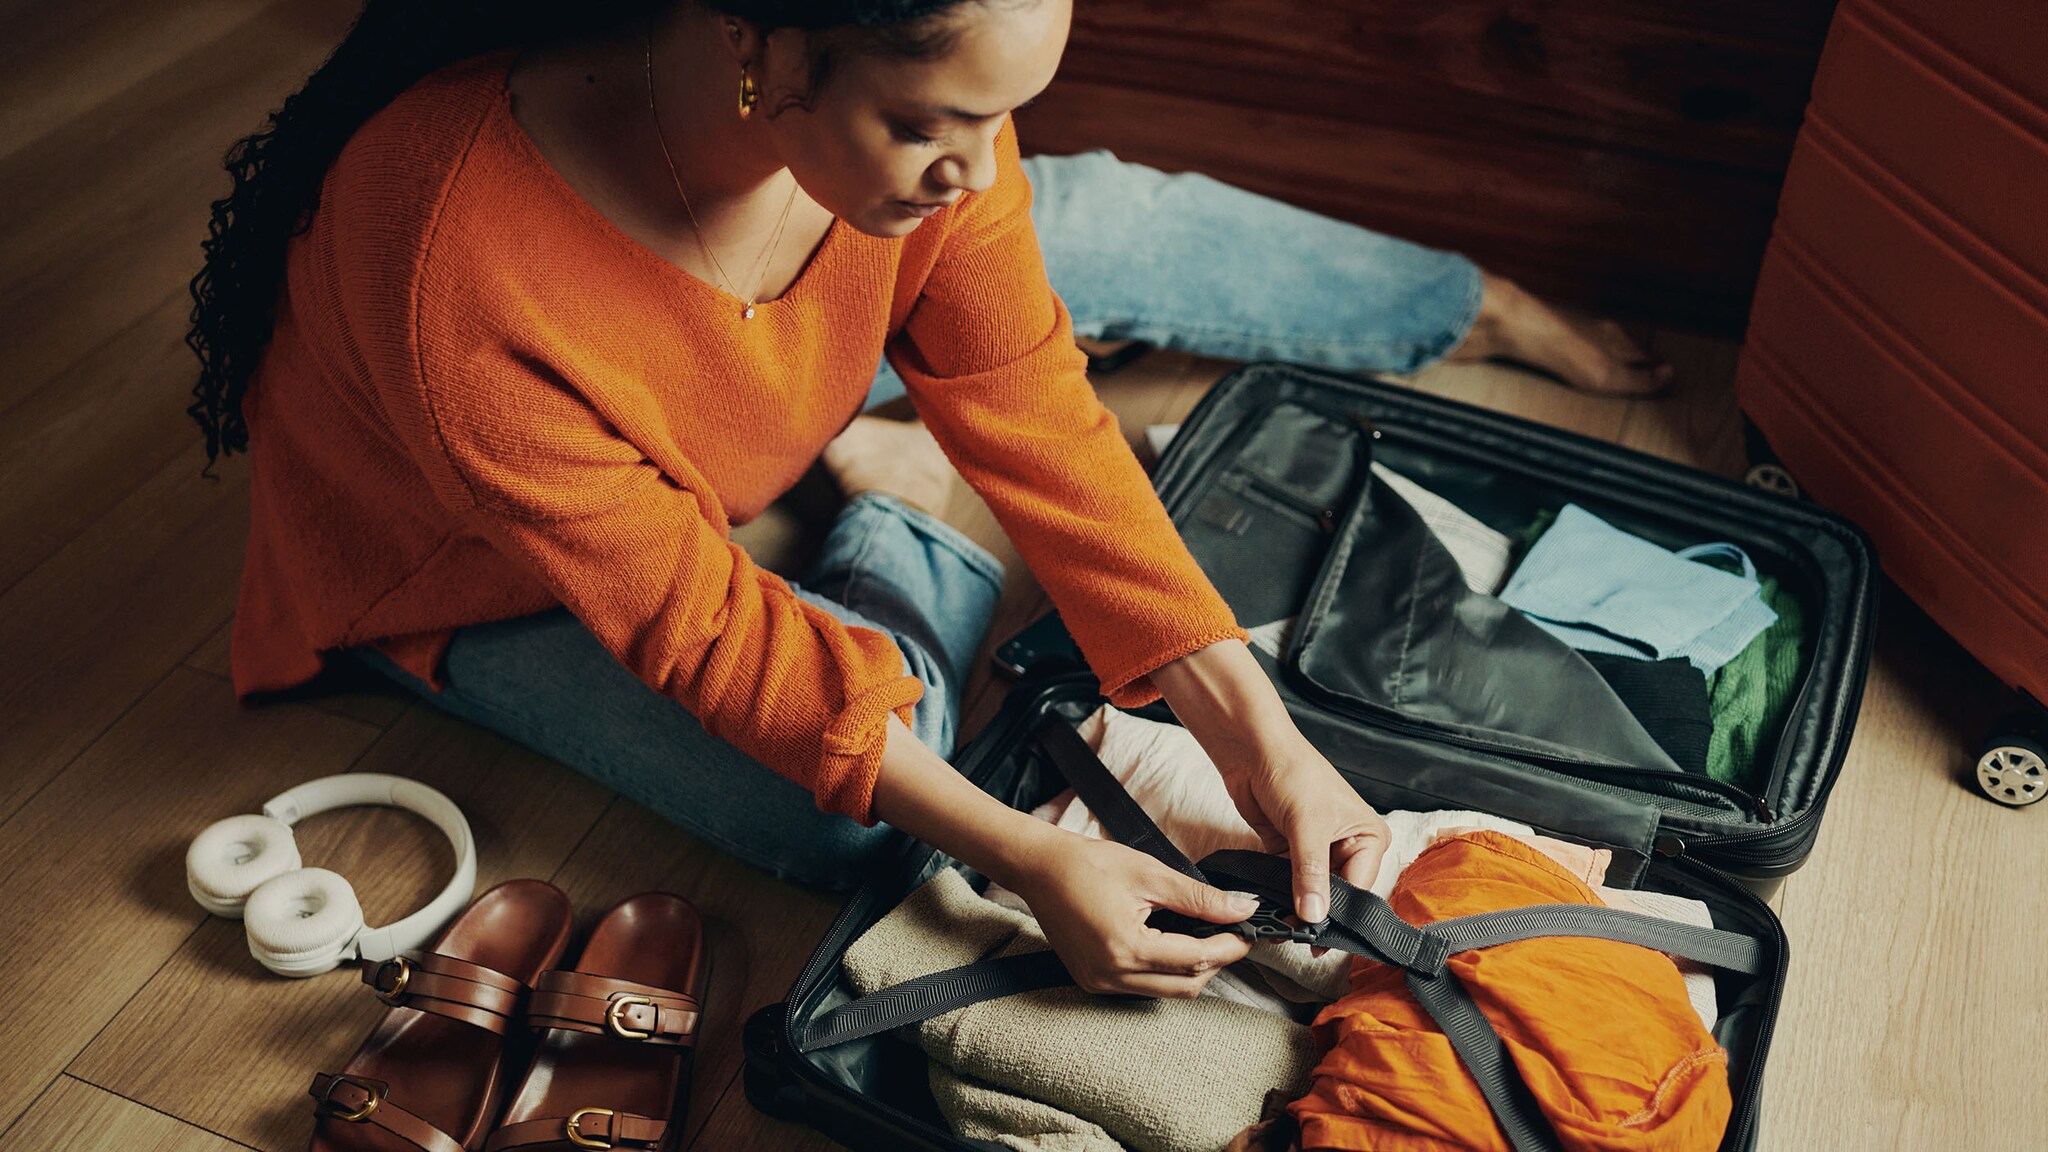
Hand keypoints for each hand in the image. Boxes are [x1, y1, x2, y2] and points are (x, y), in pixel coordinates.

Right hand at [1004, 827, 1256, 997]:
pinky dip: (1165, 971)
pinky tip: (1173, 945)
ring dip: (1192, 970)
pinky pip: (1142, 987)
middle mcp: (1112, 975)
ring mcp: (1099, 982)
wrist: (1039, 868)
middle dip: (1215, 962)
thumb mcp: (1150, 874)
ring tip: (1206, 938)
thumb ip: (1199, 898)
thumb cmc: (1089, 863)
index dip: (1229, 947)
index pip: (1196, 959)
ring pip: (1166, 990)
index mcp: (1127, 948)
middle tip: (1232, 935)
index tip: (1249, 932)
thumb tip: (1242, 909)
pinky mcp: (1092, 981)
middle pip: (1185, 985)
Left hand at [1151, 639, 1391, 923]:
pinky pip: (1289, 884)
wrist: (1251, 750)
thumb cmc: (1292, 773)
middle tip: (1301, 942)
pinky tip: (1271, 913)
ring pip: (1312, 893)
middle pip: (1338, 895)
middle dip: (1319, 915)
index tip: (1320, 940)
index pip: (1360, 888)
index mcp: (1369, 837)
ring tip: (1283, 931)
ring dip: (1298, 910)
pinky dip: (1281, 898)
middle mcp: (1349, 846)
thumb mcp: (1307, 825)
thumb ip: (1311, 873)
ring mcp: (1319, 851)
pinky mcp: (1290, 852)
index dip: (1340, 914)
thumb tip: (1315, 916)